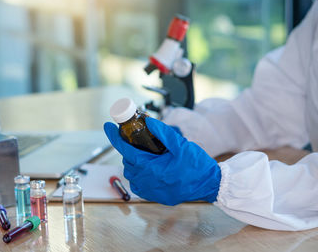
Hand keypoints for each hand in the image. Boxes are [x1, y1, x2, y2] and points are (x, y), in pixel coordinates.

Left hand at [103, 117, 220, 205]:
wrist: (210, 185)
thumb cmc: (197, 165)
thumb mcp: (181, 144)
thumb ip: (163, 133)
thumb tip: (148, 121)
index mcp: (152, 167)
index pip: (125, 150)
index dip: (114, 137)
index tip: (107, 126)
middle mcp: (148, 181)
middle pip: (127, 162)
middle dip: (127, 149)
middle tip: (135, 140)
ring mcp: (150, 191)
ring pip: (131, 174)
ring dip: (133, 163)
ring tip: (144, 154)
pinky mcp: (155, 196)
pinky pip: (138, 185)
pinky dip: (138, 176)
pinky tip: (148, 169)